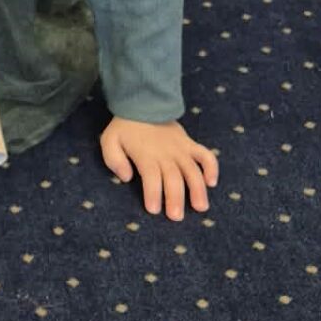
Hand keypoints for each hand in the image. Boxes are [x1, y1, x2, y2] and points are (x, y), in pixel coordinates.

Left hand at [100, 117, 218, 219]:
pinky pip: (205, 155)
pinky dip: (212, 167)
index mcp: (145, 155)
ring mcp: (180, 149)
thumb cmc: (124, 128)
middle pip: (173, 178)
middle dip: (175, 198)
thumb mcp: (109, 141)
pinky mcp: (190, 144)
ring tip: (200, 207)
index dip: (153, 193)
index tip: (153, 209)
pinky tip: (211, 182)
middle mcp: (166, 154)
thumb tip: (126, 177)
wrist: (142, 104)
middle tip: (176, 217)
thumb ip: (114, 160)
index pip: (151, 177)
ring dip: (198, 189)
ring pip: (193, 170)